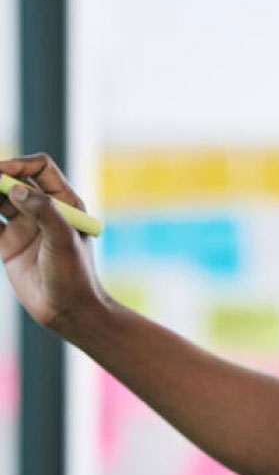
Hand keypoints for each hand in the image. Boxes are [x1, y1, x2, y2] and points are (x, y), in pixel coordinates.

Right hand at [0, 154, 106, 332]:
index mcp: (65, 202)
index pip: (41, 168)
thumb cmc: (74, 275)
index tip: (0, 171)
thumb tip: (19, 188)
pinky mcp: (9, 244)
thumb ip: (43, 211)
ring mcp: (25, 226)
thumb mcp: (63, 240)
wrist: (67, 310)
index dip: (19, 164)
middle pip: (15, 180)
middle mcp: (44, 210)